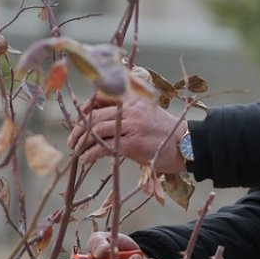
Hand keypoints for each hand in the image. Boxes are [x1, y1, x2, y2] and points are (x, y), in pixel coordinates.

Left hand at [68, 95, 187, 173]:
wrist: (186, 144)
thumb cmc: (165, 132)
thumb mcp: (147, 112)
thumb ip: (127, 112)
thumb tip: (101, 120)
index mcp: (133, 99)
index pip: (100, 98)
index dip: (85, 109)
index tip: (78, 121)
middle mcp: (131, 108)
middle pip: (95, 116)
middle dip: (79, 129)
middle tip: (72, 141)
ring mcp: (132, 125)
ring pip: (97, 131)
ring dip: (82, 143)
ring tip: (77, 152)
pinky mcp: (133, 143)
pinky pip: (104, 147)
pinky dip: (91, 154)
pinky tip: (86, 160)